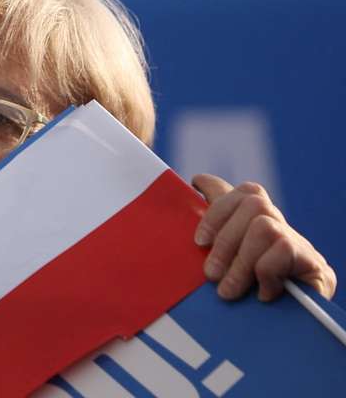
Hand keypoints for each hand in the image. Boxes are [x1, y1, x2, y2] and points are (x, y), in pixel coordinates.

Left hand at [192, 174, 335, 301]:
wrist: (287, 331)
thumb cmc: (246, 295)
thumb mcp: (225, 260)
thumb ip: (214, 227)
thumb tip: (199, 181)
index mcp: (258, 222)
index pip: (245, 192)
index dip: (218, 209)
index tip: (199, 240)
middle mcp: (282, 227)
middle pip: (254, 203)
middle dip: (225, 239)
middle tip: (210, 274)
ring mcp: (300, 244)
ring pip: (265, 226)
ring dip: (241, 261)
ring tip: (228, 290)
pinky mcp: (315, 265)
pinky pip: (282, 251)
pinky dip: (265, 273)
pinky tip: (263, 294)